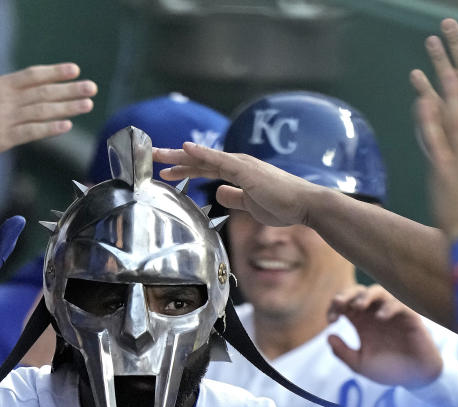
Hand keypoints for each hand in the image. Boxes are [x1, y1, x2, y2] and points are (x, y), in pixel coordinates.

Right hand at [0, 43, 95, 149]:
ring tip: (87, 103)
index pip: (32, 75)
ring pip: (43, 111)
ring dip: (67, 107)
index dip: (55, 72)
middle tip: (92, 87)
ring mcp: (5, 119)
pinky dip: (50, 129)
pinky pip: (32, 133)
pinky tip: (67, 125)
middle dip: (70, 89)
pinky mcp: (4, 139)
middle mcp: (4, 100)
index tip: (74, 70)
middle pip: (44, 92)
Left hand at [153, 143, 327, 226]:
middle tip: (153, 154)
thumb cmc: (283, 205)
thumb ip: (234, 197)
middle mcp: (238, 164)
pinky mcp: (246, 171)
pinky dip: (202, 154)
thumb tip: (219, 193)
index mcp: (238, 172)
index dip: (185, 168)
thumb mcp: (251, 205)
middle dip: (176, 158)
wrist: (305, 205)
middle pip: (201, 160)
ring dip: (181, 155)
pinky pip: (219, 161)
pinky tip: (186, 149)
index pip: (206, 168)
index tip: (166, 169)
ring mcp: (242, 165)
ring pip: (206, 158)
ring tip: (160, 153)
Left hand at [327, 284, 442, 387]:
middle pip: (358, 292)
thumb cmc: (388, 370)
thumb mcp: (360, 365)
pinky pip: (399, 304)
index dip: (334, 307)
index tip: (331, 320)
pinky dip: (389, 307)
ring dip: (367, 295)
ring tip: (359, 306)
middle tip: (339, 303)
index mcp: (361, 322)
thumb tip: (328, 336)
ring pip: (379, 291)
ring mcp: (392, 313)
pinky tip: (380, 317)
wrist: (414, 379)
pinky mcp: (410, 317)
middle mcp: (375, 313)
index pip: (344, 304)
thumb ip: (343, 353)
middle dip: (347, 294)